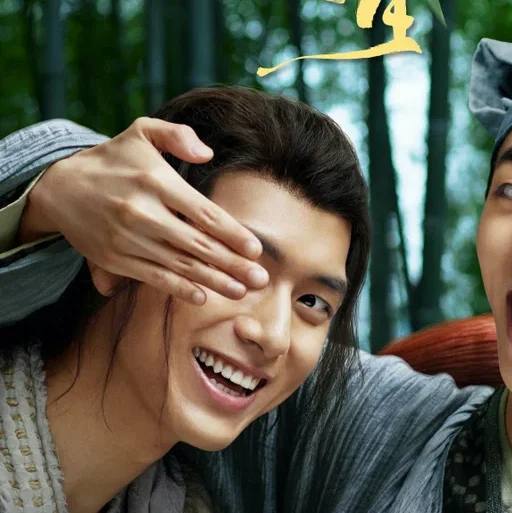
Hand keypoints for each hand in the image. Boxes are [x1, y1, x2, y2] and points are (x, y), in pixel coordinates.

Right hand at [18, 117, 268, 304]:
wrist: (59, 187)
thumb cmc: (113, 160)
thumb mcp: (142, 132)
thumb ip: (177, 135)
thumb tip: (208, 154)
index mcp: (156, 181)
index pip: (204, 213)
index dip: (232, 233)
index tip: (255, 249)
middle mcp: (143, 212)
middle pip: (197, 244)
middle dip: (233, 264)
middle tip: (261, 279)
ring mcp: (129, 239)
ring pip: (180, 265)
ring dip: (214, 281)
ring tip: (240, 291)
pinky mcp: (116, 258)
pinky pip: (153, 277)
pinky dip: (179, 289)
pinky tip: (202, 297)